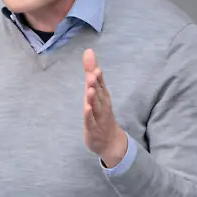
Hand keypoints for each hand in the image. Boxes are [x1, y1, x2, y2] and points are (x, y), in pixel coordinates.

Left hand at [83, 49, 127, 167]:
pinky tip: (86, 108)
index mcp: (103, 97)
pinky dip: (89, 115)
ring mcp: (98, 117)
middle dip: (96, 82)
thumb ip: (92, 74)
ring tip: (90, 87)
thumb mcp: (96, 94)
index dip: (96, 73)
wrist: (111, 142)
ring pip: (95, 106)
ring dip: (93, 97)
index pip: (100, 83)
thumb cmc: (101, 114)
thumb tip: (89, 53)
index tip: (93, 61)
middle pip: (99, 93)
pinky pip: (91, 121)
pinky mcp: (93, 128)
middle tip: (94, 71)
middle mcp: (102, 106)